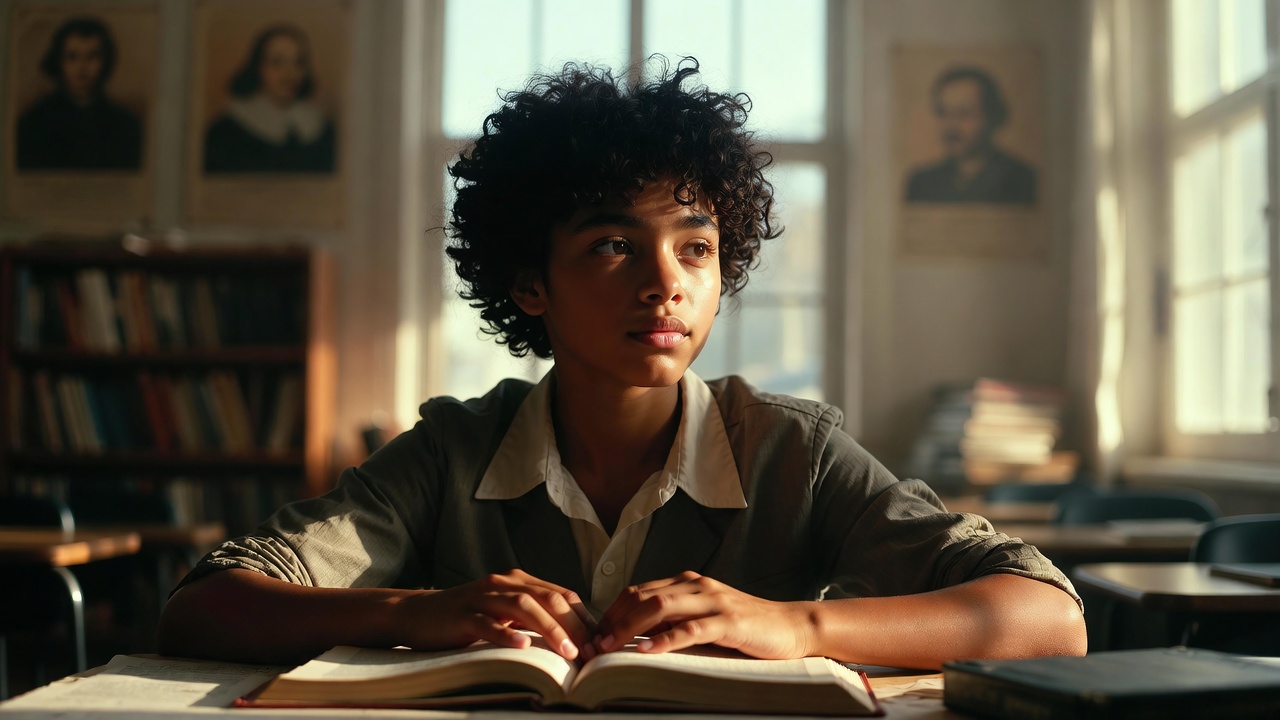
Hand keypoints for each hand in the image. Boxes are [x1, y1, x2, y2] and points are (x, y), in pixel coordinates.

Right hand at [397, 569, 595, 659]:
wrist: (418, 614)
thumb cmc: (468, 618)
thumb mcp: (504, 614)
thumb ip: (533, 618)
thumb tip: (572, 639)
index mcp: (519, 581)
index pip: (562, 595)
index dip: (584, 618)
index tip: (600, 643)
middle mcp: (504, 583)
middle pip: (548, 599)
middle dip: (574, 626)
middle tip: (591, 653)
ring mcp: (482, 597)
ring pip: (523, 607)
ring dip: (549, 629)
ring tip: (568, 652)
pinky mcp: (462, 615)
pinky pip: (487, 623)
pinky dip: (506, 634)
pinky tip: (522, 647)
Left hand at [593, 571, 815, 658]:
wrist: (791, 626)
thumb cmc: (746, 626)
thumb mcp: (705, 618)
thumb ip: (675, 620)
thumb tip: (636, 635)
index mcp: (688, 582)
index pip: (638, 591)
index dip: (612, 611)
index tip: (595, 634)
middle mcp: (697, 585)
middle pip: (643, 596)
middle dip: (613, 620)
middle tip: (594, 644)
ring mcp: (713, 601)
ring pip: (660, 607)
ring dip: (629, 628)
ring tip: (610, 647)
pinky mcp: (729, 621)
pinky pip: (690, 628)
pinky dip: (665, 640)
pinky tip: (646, 651)